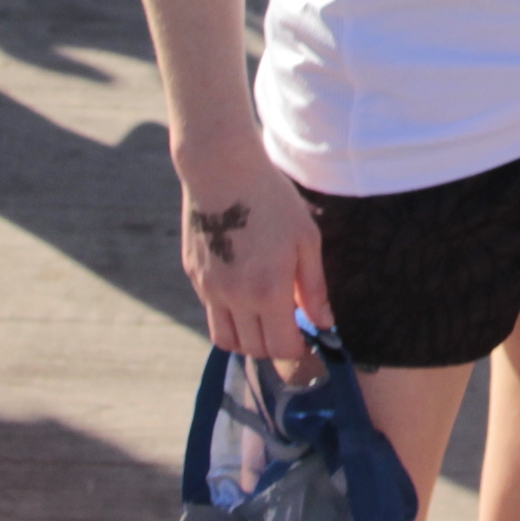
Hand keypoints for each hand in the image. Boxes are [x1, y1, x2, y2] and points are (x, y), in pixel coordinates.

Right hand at [175, 134, 329, 360]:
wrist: (221, 169)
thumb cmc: (271, 199)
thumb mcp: (305, 238)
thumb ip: (314, 287)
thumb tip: (324, 323)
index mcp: (268, 290)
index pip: (282, 348)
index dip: (298, 351)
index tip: (306, 339)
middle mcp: (235, 297)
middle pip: (254, 350)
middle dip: (274, 347)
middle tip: (288, 327)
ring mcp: (210, 289)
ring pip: (226, 340)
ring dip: (247, 339)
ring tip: (263, 319)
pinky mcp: (194, 277)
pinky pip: (211, 314)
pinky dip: (229, 316)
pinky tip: (244, 293)